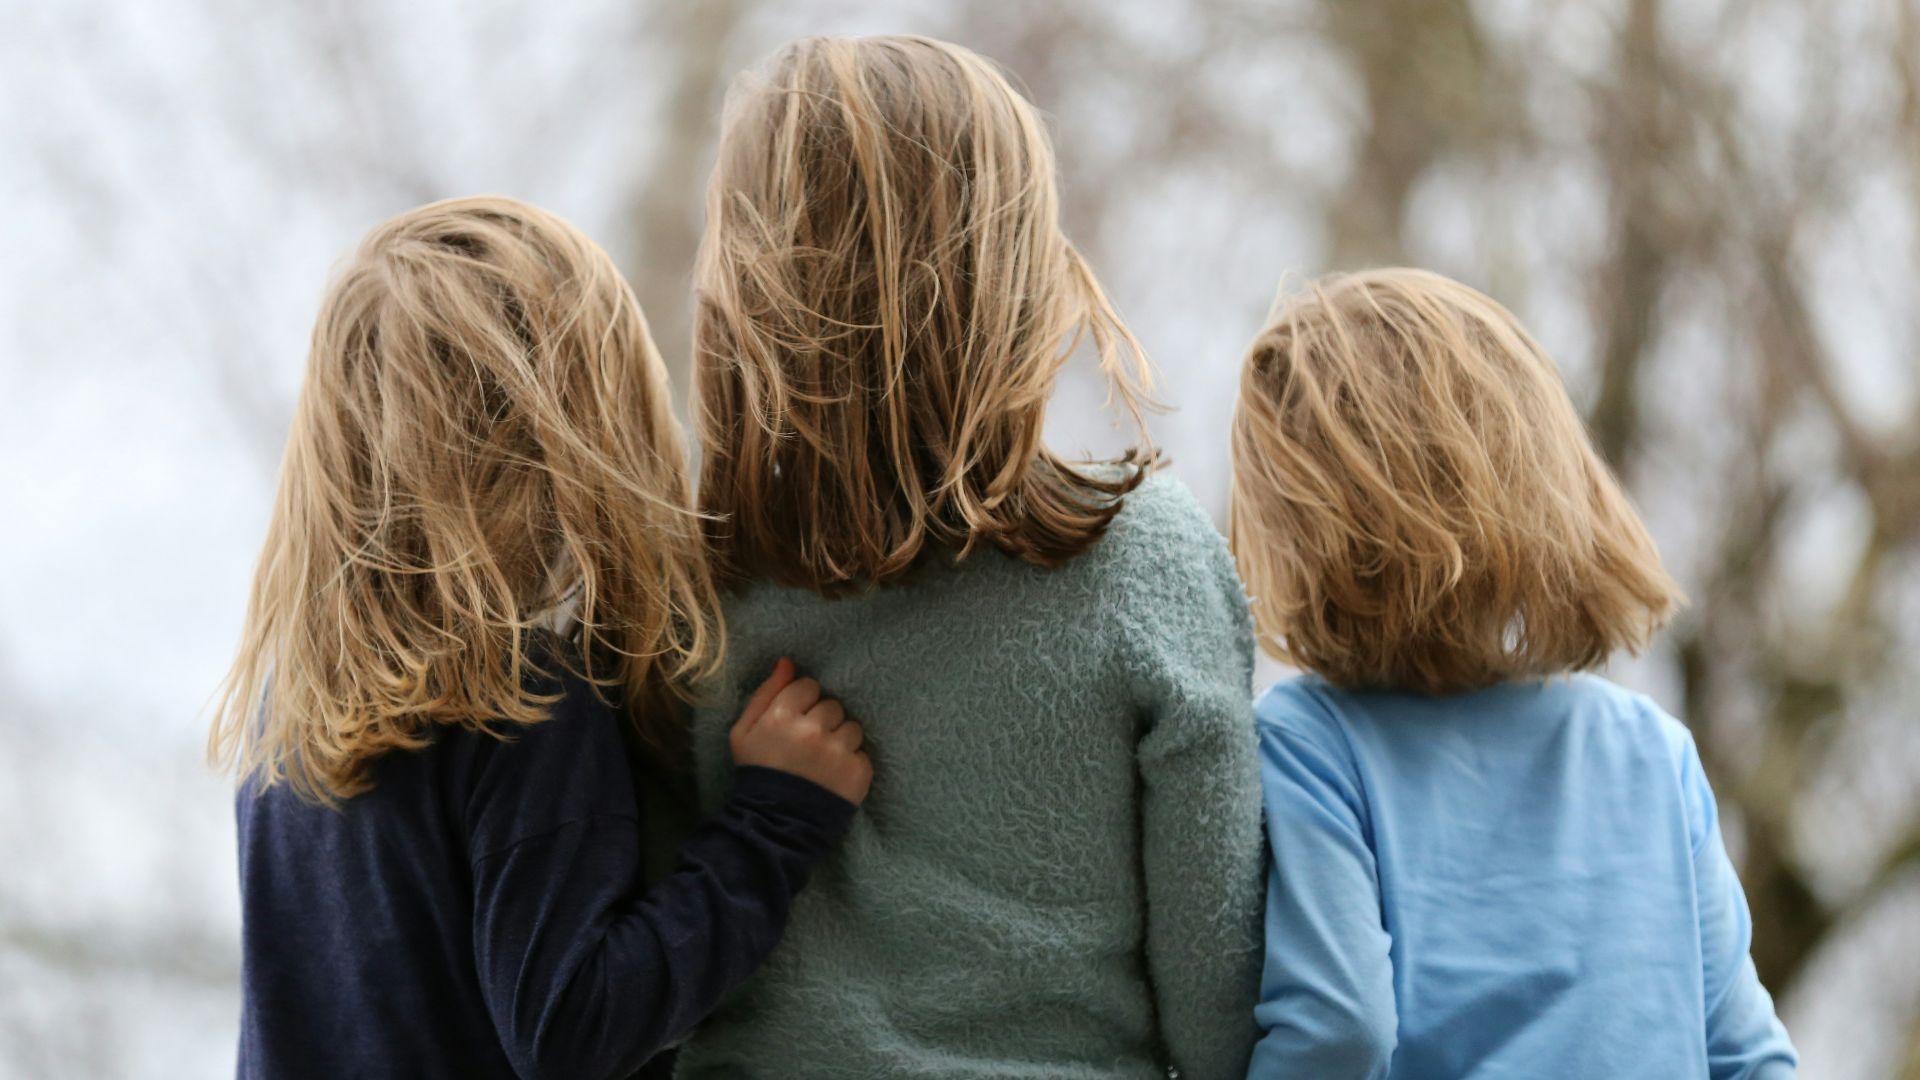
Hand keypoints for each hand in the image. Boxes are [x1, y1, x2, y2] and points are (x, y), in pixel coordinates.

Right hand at [729, 658, 872, 805]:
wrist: (775, 824)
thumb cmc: (757, 773)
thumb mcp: (743, 732)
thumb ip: (766, 693)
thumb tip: (787, 662)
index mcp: (782, 717)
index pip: (808, 686)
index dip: (802, 703)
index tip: (795, 722)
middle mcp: (812, 731)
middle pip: (832, 705)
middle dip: (822, 721)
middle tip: (808, 745)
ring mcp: (838, 752)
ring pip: (852, 727)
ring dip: (840, 740)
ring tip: (823, 761)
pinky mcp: (858, 772)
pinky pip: (862, 752)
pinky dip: (851, 763)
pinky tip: (833, 776)